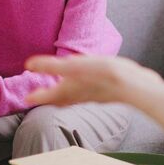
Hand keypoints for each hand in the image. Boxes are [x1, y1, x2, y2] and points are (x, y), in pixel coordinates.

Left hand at [25, 55, 162, 105]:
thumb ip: (52, 66)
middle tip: (42, 98)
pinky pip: (90, 95)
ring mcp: (96, 96)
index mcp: (71, 90)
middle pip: (62, 100)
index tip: (27, 98)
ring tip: (63, 93)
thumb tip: (29, 64)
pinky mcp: (109, 93)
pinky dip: (83, 92)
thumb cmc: (105, 75)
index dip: (37, 96)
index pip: (49, 96)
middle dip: (52, 99)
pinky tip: (90, 86)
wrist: (137, 87)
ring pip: (76, 99)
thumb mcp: (75, 66)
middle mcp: (81, 96)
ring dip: (66, 96)